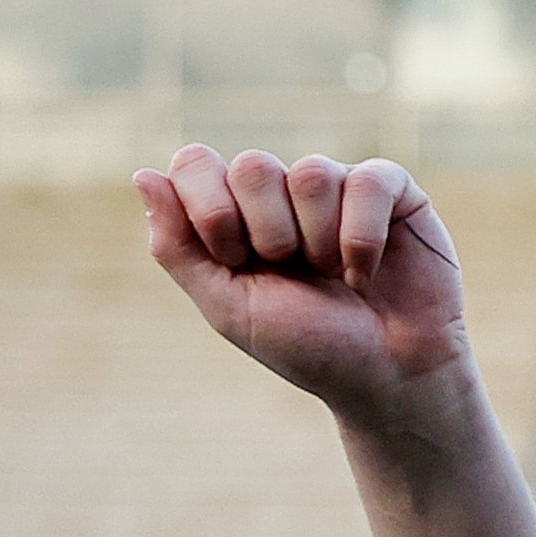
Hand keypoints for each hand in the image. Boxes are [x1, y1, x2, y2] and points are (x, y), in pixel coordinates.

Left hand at [137, 148, 475, 438]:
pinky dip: (361, 238)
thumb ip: (179, 246)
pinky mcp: (392, 188)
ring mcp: (337, 186)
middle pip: (252, 165)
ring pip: (311, 173)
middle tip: (288, 270)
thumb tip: (143, 176)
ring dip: (318, 241)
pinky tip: (365, 272)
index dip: (209, 210)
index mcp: (233, 216)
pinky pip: (367, 180)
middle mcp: (282, 193)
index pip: (195, 163)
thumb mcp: (227, 305)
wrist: (384, 372)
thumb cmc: (304, 344)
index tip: (232, 257)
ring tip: (332, 276)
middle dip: (265, 232)